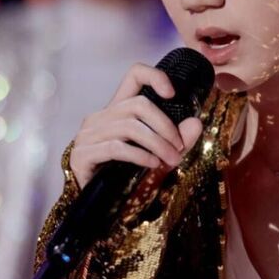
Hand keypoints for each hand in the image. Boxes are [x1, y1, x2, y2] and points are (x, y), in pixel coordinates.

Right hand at [68, 63, 203, 188]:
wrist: (96, 203)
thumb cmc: (126, 173)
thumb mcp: (159, 152)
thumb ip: (178, 139)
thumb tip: (196, 123)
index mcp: (118, 109)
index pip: (134, 75)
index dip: (155, 76)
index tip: (172, 93)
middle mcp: (100, 116)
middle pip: (138, 104)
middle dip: (165, 125)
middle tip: (180, 147)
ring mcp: (88, 134)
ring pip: (130, 127)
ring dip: (158, 144)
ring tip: (172, 159)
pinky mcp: (83, 154)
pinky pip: (116, 147)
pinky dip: (140, 155)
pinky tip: (153, 164)